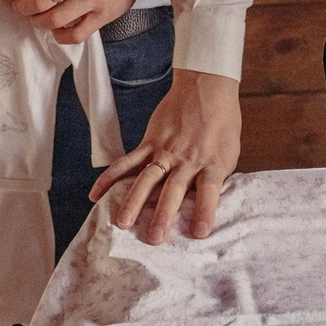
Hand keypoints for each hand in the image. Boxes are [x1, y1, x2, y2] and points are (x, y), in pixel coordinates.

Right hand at [90, 69, 241, 244]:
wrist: (207, 87)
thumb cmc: (222, 123)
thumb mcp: (229, 152)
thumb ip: (216, 178)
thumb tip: (207, 205)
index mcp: (211, 163)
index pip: (209, 191)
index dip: (205, 212)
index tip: (199, 233)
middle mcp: (186, 159)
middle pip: (173, 190)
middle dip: (163, 215)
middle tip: (154, 238)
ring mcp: (165, 151)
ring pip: (146, 179)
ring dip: (134, 202)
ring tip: (122, 223)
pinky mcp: (149, 143)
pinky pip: (127, 162)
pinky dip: (110, 178)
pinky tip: (96, 195)